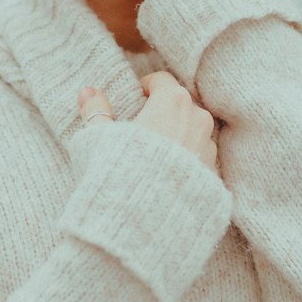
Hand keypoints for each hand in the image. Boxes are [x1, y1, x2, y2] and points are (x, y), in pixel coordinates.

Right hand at [78, 74, 218, 174]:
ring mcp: (209, 148)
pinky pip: (198, 159)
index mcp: (173, 101)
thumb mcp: (99, 138)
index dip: (145, 88)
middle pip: (180, 105)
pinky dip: (185, 162)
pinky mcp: (213, 175)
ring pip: (192, 132)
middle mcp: (198, 119)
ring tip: (152, 158)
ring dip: (176, 137)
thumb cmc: (121, 173)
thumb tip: (87, 91)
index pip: (161, 81)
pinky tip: (164, 178)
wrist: (146, 221)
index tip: (134, 99)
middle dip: (162, 112)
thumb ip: (95, 111)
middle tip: (140, 130)